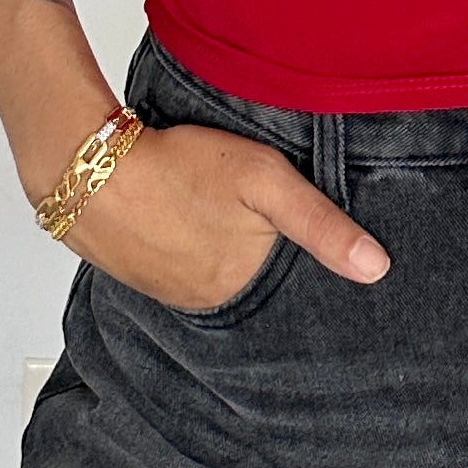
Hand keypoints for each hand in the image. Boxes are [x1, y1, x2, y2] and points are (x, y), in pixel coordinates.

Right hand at [51, 119, 391, 310]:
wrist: (90, 168)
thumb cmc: (180, 166)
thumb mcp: (264, 180)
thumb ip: (320, 223)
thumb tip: (377, 269)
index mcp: (241, 287)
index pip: (290, 277)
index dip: (297, 248)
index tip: (292, 223)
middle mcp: (208, 301)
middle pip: (253, 273)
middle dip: (261, 247)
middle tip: (249, 205)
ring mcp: (171, 290)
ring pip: (217, 267)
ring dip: (223, 245)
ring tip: (218, 208)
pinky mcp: (143, 272)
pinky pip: (183, 264)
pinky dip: (190, 242)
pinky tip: (189, 216)